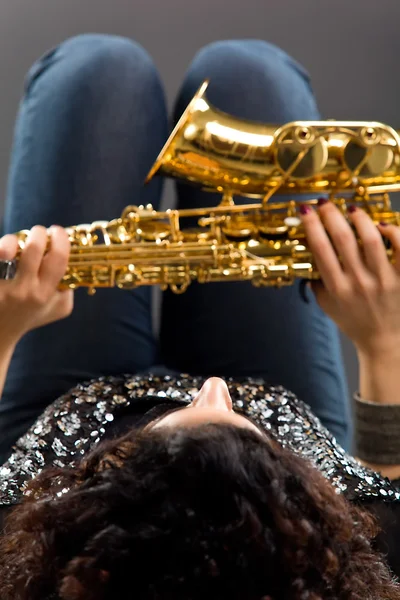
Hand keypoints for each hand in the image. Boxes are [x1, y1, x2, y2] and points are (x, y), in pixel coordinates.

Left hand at [0, 225, 72, 345]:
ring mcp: (3, 285)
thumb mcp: (58, 309)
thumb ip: (69, 289)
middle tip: (41, 234)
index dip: (61, 239)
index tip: (59, 233)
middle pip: (35, 248)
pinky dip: (3, 247)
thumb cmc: (30, 317)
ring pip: (10, 247)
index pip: (58, 258)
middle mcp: (24, 290)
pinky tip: (7, 251)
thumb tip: (75, 263)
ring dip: (18, 237)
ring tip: (20, 242)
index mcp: (45, 294)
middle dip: (40, 233)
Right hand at [300, 201, 399, 358]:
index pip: (320, 249)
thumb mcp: (327, 306)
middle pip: (343, 239)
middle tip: (326, 203)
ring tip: (352, 210)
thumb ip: (317, 284)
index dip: (312, 225)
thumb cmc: (354, 323)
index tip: (307, 211)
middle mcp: (359, 283)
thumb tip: (307, 261)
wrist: (384, 342)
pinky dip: (393, 232)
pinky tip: (382, 226)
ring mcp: (383, 280)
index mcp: (337, 288)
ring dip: (360, 219)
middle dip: (331, 215)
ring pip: (372, 240)